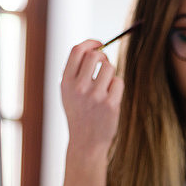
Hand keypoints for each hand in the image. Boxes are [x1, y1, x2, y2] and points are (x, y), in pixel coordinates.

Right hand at [60, 40, 123, 157]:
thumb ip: (76, 72)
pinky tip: (111, 98)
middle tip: (105, 64)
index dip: (90, 43)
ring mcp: (95, 96)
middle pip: (95, 56)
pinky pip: (119, 82)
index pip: (77, 51)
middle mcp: (79, 87)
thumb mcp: (68, 93)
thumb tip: (93, 49)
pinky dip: (117, 87)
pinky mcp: (110, 104)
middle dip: (103, 56)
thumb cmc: (79, 114)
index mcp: (66, 82)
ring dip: (111, 74)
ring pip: (110, 68)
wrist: (86, 142)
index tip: (99, 44)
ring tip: (106, 87)